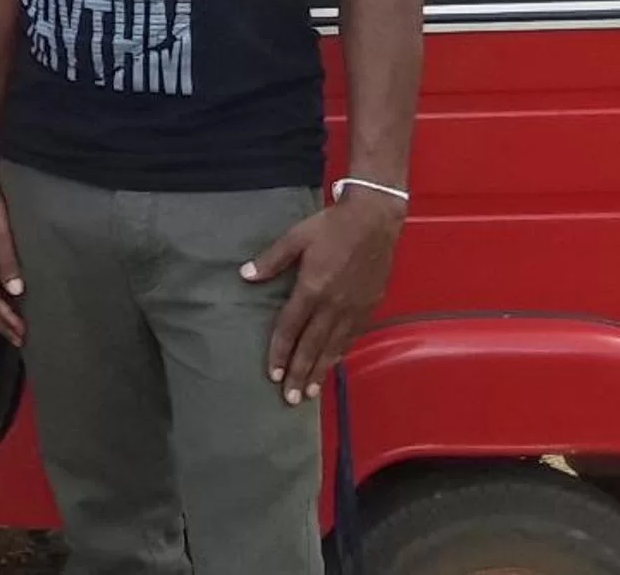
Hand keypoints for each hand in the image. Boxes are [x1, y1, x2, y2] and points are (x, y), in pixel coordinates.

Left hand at [242, 189, 403, 403]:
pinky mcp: (369, 306)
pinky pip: (351, 336)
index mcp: (312, 288)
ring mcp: (354, 308)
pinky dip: (340, 352)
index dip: (281, 353)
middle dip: (301, 373)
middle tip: (291, 399)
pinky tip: (333, 362)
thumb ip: (271, 260)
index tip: (273, 375)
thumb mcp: (295, 237)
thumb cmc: (331, 225)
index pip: (291, 328)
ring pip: (334, 346)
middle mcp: (333, 305)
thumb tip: (246, 276)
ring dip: (321, 370)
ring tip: (311, 392)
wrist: (374, 220)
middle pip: (312, 346)